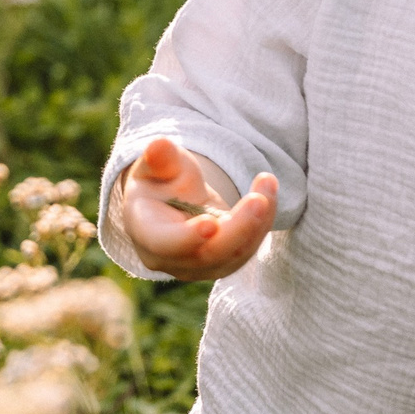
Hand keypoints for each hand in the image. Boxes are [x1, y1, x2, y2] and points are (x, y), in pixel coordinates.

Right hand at [115, 137, 277, 280]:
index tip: (210, 224)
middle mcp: (171, 259)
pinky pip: (248, 248)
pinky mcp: (225, 264)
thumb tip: (159, 145)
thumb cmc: (160, 183)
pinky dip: (262, 222)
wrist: (169, 206)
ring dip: (257, 222)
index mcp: (146, 233)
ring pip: (235, 254)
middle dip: (238, 228)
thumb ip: (159, 158)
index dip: (187, 238)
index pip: (165, 243)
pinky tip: (267, 191)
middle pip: (209, 254)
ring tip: (267, 183)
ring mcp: (200, 268)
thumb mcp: (156, 166)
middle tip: (258, 199)